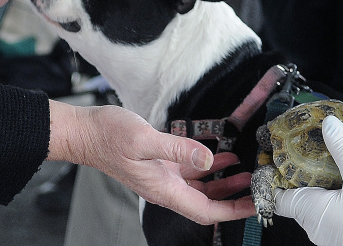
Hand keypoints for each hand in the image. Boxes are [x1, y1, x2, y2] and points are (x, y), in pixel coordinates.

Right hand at [47, 102, 255, 224]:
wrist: (85, 132)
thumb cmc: (108, 136)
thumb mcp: (145, 138)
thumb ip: (178, 150)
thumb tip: (209, 160)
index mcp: (164, 189)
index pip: (206, 210)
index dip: (233, 211)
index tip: (253, 204)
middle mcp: (165, 187)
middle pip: (207, 202)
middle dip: (234, 197)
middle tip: (257, 186)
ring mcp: (161, 177)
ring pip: (200, 187)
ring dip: (223, 182)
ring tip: (245, 170)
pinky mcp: (158, 164)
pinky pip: (188, 171)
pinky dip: (207, 166)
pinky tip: (218, 155)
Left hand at [273, 115, 342, 245]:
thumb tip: (329, 123)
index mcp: (310, 212)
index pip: (278, 197)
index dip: (275, 178)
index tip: (279, 160)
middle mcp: (316, 228)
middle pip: (298, 199)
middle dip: (302, 178)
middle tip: (307, 154)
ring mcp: (332, 236)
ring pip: (317, 207)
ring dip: (321, 188)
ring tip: (330, 165)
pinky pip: (334, 215)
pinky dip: (336, 198)